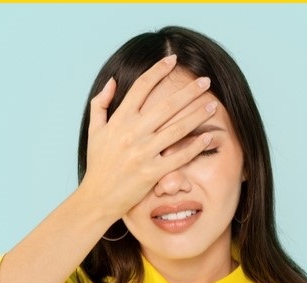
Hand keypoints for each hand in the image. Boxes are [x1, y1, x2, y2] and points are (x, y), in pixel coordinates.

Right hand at [79, 56, 217, 220]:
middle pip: (166, 105)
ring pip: (177, 128)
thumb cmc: (97, 164)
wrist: (97, 198)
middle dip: (189, 90)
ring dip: (197, 114)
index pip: (141, 87)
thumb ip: (100, 104)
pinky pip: (179, 156)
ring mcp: (143, 153)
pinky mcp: (152, 172)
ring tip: (212, 105)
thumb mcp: (93, 131)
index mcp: (119, 120)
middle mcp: (132, 133)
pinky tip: (208, 136)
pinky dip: (195, 146)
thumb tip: (111, 81)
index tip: (172, 60)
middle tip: (206, 80)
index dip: (158, 70)